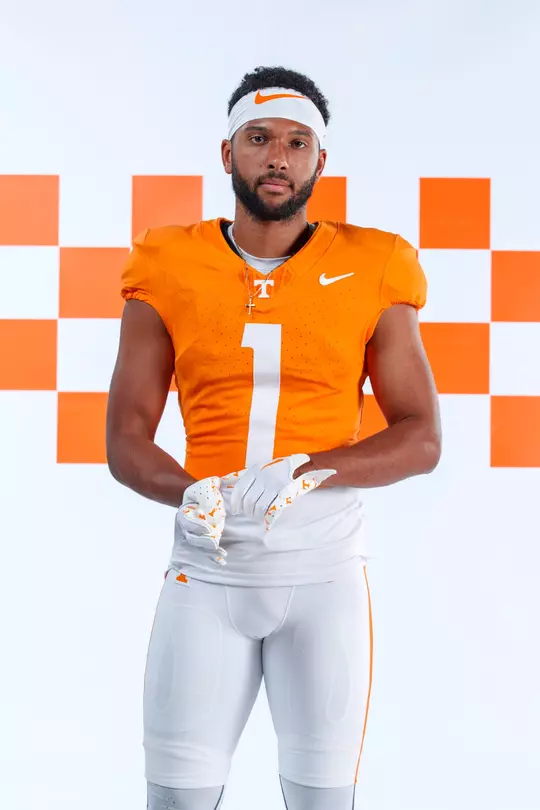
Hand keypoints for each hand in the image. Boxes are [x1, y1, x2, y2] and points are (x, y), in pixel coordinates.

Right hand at [175, 476, 227, 565]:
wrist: (209, 496)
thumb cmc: (208, 490)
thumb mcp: (208, 485)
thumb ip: (209, 493)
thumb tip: (212, 502)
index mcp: (184, 511)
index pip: (186, 521)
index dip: (195, 526)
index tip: (208, 529)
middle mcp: (186, 527)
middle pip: (191, 538)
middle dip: (202, 542)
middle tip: (214, 544)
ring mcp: (193, 536)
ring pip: (197, 548)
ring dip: (208, 553)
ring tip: (222, 555)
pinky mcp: (202, 543)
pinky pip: (204, 553)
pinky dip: (212, 557)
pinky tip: (222, 559)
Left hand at [221, 453, 335, 530]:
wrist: (303, 466)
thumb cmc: (280, 468)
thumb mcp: (263, 467)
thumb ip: (248, 476)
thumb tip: (227, 484)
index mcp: (256, 470)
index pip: (240, 489)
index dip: (235, 503)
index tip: (235, 510)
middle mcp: (263, 476)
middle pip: (248, 500)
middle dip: (246, 511)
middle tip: (248, 514)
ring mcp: (274, 485)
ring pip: (258, 506)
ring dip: (256, 514)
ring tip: (257, 516)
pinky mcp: (284, 493)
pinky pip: (271, 508)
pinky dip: (267, 516)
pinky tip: (266, 518)